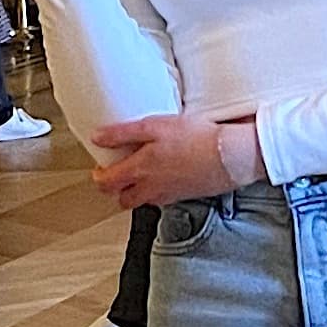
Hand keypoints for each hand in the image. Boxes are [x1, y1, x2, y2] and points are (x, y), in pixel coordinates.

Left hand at [90, 113, 228, 209]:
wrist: (229, 156)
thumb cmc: (195, 138)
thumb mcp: (155, 126)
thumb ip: (123, 133)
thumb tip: (97, 137)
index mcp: (139, 170)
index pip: (107, 184)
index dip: (99, 177)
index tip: (100, 166)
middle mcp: (150, 189)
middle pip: (122, 199)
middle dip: (116, 188)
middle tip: (118, 171)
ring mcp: (168, 195)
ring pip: (142, 200)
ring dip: (137, 191)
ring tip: (142, 171)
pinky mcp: (184, 195)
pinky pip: (162, 198)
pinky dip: (158, 189)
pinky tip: (166, 172)